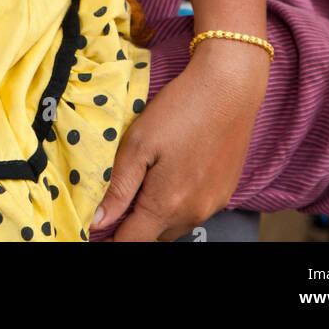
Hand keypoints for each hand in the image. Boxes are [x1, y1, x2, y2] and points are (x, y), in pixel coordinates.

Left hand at [91, 39, 268, 241]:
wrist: (229, 86)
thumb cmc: (181, 108)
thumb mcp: (138, 142)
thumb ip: (118, 189)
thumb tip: (99, 222)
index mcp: (166, 205)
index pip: (130, 242)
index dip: (111, 235)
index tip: (100, 220)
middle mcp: (193, 214)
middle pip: (153, 236)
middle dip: (134, 223)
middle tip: (123, 190)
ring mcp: (213, 205)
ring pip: (174, 225)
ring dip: (157, 213)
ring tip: (149, 176)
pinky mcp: (225, 192)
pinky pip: (194, 210)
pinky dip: (178, 202)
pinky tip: (174, 170)